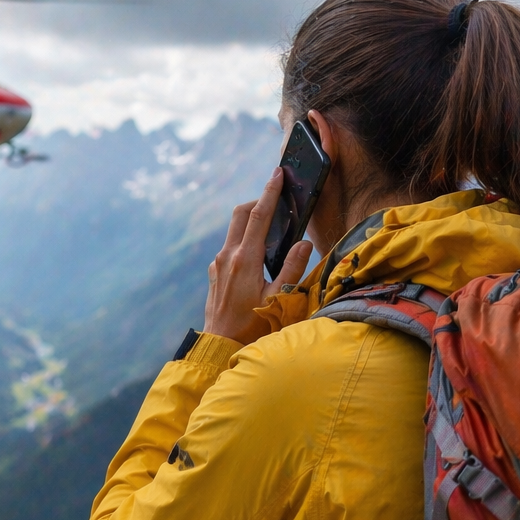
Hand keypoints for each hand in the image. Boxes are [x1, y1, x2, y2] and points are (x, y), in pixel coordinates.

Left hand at [204, 168, 313, 344]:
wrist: (219, 344)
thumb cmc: (252, 325)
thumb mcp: (277, 299)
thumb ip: (292, 269)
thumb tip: (305, 243)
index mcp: (245, 260)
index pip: (258, 216)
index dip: (269, 193)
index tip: (277, 174)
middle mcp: (227, 256)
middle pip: (240, 214)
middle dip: (258, 201)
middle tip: (276, 199)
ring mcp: (217, 263)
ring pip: (234, 230)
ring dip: (251, 221)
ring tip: (272, 227)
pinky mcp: (214, 272)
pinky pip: (229, 246)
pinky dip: (243, 240)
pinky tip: (258, 254)